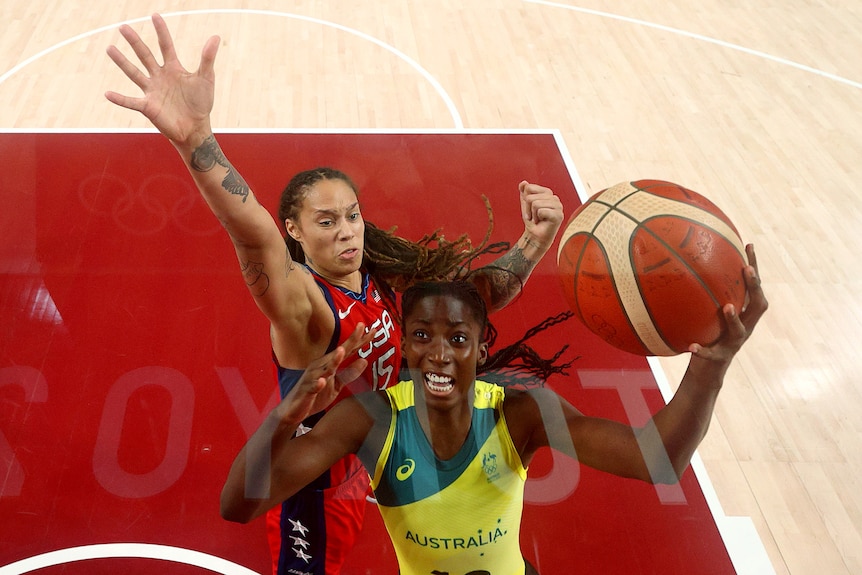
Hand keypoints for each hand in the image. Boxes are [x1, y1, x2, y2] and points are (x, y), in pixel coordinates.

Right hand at [105, 13, 219, 144]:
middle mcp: (159, 77)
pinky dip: (120, 99)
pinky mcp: (148, 107)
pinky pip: (131, 102)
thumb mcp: (206, 79)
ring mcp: (152, 91)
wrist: (196, 128)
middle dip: (135, 41)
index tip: (155, 15)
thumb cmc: (201, 103)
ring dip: (122, 62)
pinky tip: (107, 94)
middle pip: (145, 55)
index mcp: (173, 68)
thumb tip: (215, 37)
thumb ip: (208, 58)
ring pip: (134, 73)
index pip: (165, 46)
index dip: (161, 31)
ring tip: (110, 48)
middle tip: (123, 27)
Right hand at [278, 323, 375, 423]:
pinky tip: (322, 382)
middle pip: (338, 353)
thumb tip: (365, 360)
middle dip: (350, 341)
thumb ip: (349, 373)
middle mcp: (321, 367)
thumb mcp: (336, 385)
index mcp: (329, 364)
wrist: (293, 411)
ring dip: (333, 360)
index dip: (360, 340)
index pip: (348, 350)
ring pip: (324, 368)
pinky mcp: (306, 391)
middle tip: (362, 327)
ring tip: (341, 351)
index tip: (374, 330)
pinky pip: (312, 387)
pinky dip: (317, 384)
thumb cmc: (315, 395)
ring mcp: (312, 378)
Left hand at [518, 181, 563, 249]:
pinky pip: (541, 211)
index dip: (525, 199)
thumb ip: (524, 192)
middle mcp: (554, 198)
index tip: (530, 208)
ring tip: (538, 219)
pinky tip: (543, 222)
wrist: (535, 236)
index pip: (529, 188)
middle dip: (528, 209)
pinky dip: (538, 218)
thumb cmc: (532, 220)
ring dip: (533, 214)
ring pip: (535, 204)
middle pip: (531, 197)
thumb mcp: (525, 204)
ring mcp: (558, 206)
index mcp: (548, 193)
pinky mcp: (559, 215)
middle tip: (534, 216)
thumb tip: (523, 182)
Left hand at [690, 244, 767, 361]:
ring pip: (740, 330)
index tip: (748, 245)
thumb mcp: (708, 312)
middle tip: (746, 269)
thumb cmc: (708, 335)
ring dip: (734, 318)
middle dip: (754, 286)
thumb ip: (704, 294)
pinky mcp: (720, 358)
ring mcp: (733, 343)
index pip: (753, 287)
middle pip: (758, 305)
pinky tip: (693, 346)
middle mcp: (745, 327)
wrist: (707, 370)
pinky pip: (712, 354)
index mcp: (744, 314)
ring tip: (727, 307)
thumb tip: (684, 264)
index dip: (754, 267)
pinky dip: (703, 350)